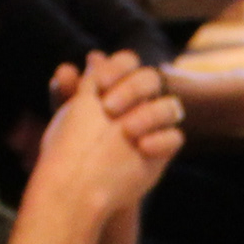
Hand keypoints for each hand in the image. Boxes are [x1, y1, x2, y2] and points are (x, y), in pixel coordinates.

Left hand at [35, 51, 182, 215]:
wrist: (79, 186)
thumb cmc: (71, 147)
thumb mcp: (68, 116)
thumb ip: (75, 88)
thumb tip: (93, 57)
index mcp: (116, 86)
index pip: (127, 62)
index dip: (116, 68)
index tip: (97, 84)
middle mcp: (139, 100)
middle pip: (150, 79)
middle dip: (131, 90)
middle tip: (108, 109)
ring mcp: (154, 124)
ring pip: (171, 107)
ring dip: (150, 114)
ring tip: (126, 131)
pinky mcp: (163, 149)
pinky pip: (175, 138)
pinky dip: (161, 140)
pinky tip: (142, 147)